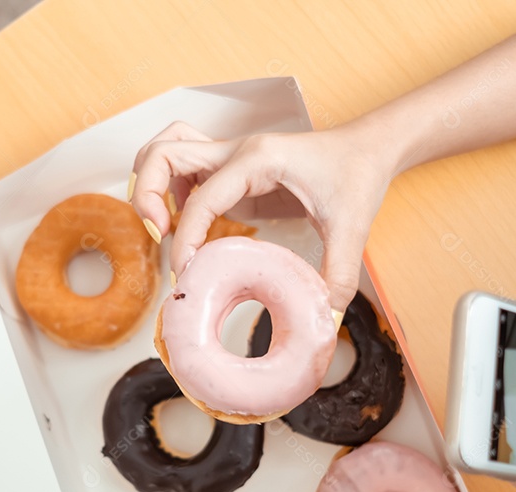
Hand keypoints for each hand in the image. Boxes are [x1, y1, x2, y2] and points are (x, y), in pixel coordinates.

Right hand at [129, 120, 392, 311]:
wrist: (369, 148)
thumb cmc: (358, 175)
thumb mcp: (352, 227)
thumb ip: (338, 274)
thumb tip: (325, 320)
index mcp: (258, 160)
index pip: (201, 198)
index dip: (185, 238)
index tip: (186, 273)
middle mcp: (236, 151)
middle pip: (162, 153)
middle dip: (146, 194)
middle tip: (157, 234)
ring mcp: (230, 157)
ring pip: (165, 151)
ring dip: (151, 184)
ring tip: (161, 226)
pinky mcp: (231, 170)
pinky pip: (183, 168)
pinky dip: (170, 190)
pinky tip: (185, 222)